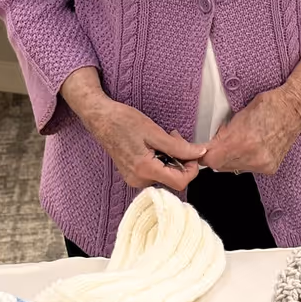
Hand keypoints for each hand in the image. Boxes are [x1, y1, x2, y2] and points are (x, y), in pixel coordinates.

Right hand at [92, 101, 206, 190]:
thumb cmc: (123, 122)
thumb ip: (179, 147)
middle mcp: (139, 180)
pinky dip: (162, 160)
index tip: (192, 153)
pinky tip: (156, 145)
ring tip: (164, 139)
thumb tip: (199, 153)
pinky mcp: (133, 175)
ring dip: (171, 158)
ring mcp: (135, 179)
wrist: (101, 119)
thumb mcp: (155, 132)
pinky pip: (156, 172)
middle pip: (174, 179)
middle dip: (180, 160)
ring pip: (166, 175)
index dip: (191, 169)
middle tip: (175, 137)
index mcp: (145, 170)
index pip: (180, 182)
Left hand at [202, 87, 300, 175]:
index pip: (211, 160)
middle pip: (221, 166)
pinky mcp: (270, 168)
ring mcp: (262, 164)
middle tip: (222, 142)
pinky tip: (252, 148)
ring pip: (233, 169)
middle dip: (217, 155)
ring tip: (241, 143)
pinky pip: (248, 168)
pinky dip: (245, 160)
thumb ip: (223, 133)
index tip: (204, 150)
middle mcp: (253, 156)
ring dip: (231, 159)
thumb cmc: (269, 105)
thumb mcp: (238, 115)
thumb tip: (211, 144)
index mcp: (241, 141)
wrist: (295, 108)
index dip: (205, 154)